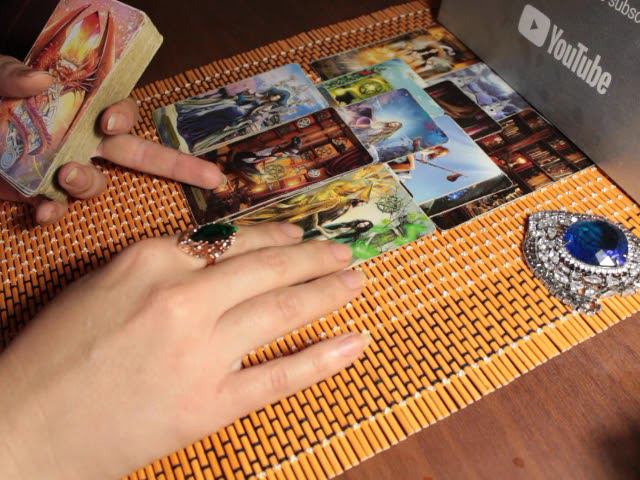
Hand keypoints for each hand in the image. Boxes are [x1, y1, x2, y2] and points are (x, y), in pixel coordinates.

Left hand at [0, 55, 223, 223]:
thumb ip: (10, 74)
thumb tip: (41, 79)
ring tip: (64, 176)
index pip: (119, 111)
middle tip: (212, 177)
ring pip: (95, 185)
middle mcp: (79, 140)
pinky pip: (59, 208)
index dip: (124, 116)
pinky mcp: (40, 193)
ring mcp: (63, 169)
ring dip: (86, 183)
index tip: (107, 123)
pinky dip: (53, 212)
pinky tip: (43, 211)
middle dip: (180, 167)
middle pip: (138, 154)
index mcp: (76, 108)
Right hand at [0, 223, 367, 479]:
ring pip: (280, 311)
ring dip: (326, 293)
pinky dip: (323, 357)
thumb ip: (166, 267)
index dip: (274, 237)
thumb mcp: (107, 284)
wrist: (24, 425)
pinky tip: (355, 342)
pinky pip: (278, 375)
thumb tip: (220, 260)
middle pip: (267, 268)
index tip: (298, 236)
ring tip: (354, 281)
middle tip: (343, 252)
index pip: (231, 240)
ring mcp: (199, 351)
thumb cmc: (56, 351)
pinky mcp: (207, 404)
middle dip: (313, 257)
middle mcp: (182, 297)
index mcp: (152, 259)